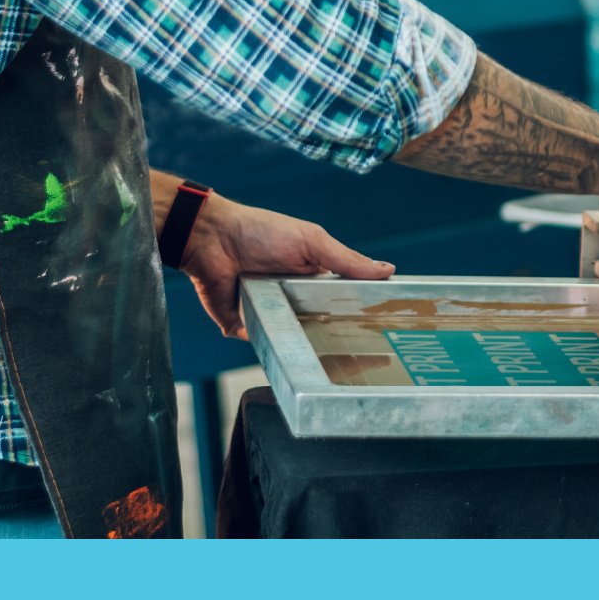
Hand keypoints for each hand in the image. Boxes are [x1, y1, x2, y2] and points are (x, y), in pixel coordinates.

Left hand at [155, 174, 392, 338]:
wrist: (210, 238)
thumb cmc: (261, 231)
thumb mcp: (312, 242)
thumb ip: (347, 260)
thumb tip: (388, 270)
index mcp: (311, 279)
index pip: (341, 302)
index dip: (359, 317)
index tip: (384, 335)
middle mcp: (291, 298)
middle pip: (319, 327)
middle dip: (334, 341)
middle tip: (360, 360)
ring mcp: (268, 313)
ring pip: (292, 341)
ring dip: (303, 349)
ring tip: (326, 368)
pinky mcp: (242, 326)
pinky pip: (261, 345)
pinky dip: (270, 350)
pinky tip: (287, 360)